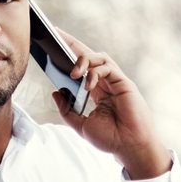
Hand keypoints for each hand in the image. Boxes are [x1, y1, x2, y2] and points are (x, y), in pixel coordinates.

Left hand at [51, 27, 170, 179]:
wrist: (129, 148)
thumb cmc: (110, 139)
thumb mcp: (81, 125)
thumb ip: (67, 109)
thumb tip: (55, 93)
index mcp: (96, 91)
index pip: (80, 67)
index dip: (68, 54)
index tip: (51, 45)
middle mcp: (106, 83)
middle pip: (88, 56)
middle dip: (71, 43)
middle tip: (55, 33)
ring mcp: (115, 81)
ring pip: (98, 58)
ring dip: (83, 61)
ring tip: (72, 73)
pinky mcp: (124, 83)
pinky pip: (108, 67)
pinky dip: (95, 72)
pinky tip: (86, 84)